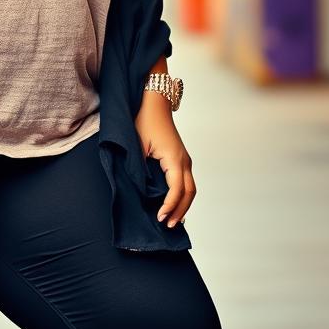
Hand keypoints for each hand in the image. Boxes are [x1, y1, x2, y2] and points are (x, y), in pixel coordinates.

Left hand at [134, 101, 195, 227]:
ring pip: (191, 189)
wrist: (153, 103)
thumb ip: (140, 169)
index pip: (177, 188)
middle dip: (180, 210)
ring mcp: (185, 159)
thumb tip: (140, 191)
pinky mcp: (181, 159)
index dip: (170, 206)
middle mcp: (184, 160)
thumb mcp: (137, 146)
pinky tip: (174, 205)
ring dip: (183, 205)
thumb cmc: (144, 121)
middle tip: (167, 225)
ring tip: (172, 221)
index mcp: (174, 158)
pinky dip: (182, 196)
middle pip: (189, 192)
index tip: (160, 217)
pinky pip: (186, 182)